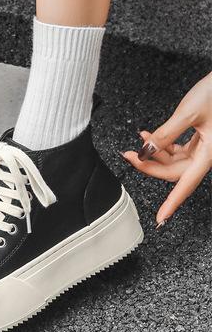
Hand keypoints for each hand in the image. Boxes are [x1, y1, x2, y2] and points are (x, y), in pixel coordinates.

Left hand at [122, 71, 211, 224]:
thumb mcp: (187, 113)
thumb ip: (166, 134)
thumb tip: (146, 150)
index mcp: (210, 154)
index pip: (185, 184)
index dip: (172, 203)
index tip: (160, 218)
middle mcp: (208, 154)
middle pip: (174, 171)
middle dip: (149, 165)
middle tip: (128, 155)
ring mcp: (205, 147)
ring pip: (175, 160)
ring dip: (154, 152)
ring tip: (140, 137)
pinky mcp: (202, 138)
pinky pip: (178, 149)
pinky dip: (162, 143)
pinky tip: (150, 134)